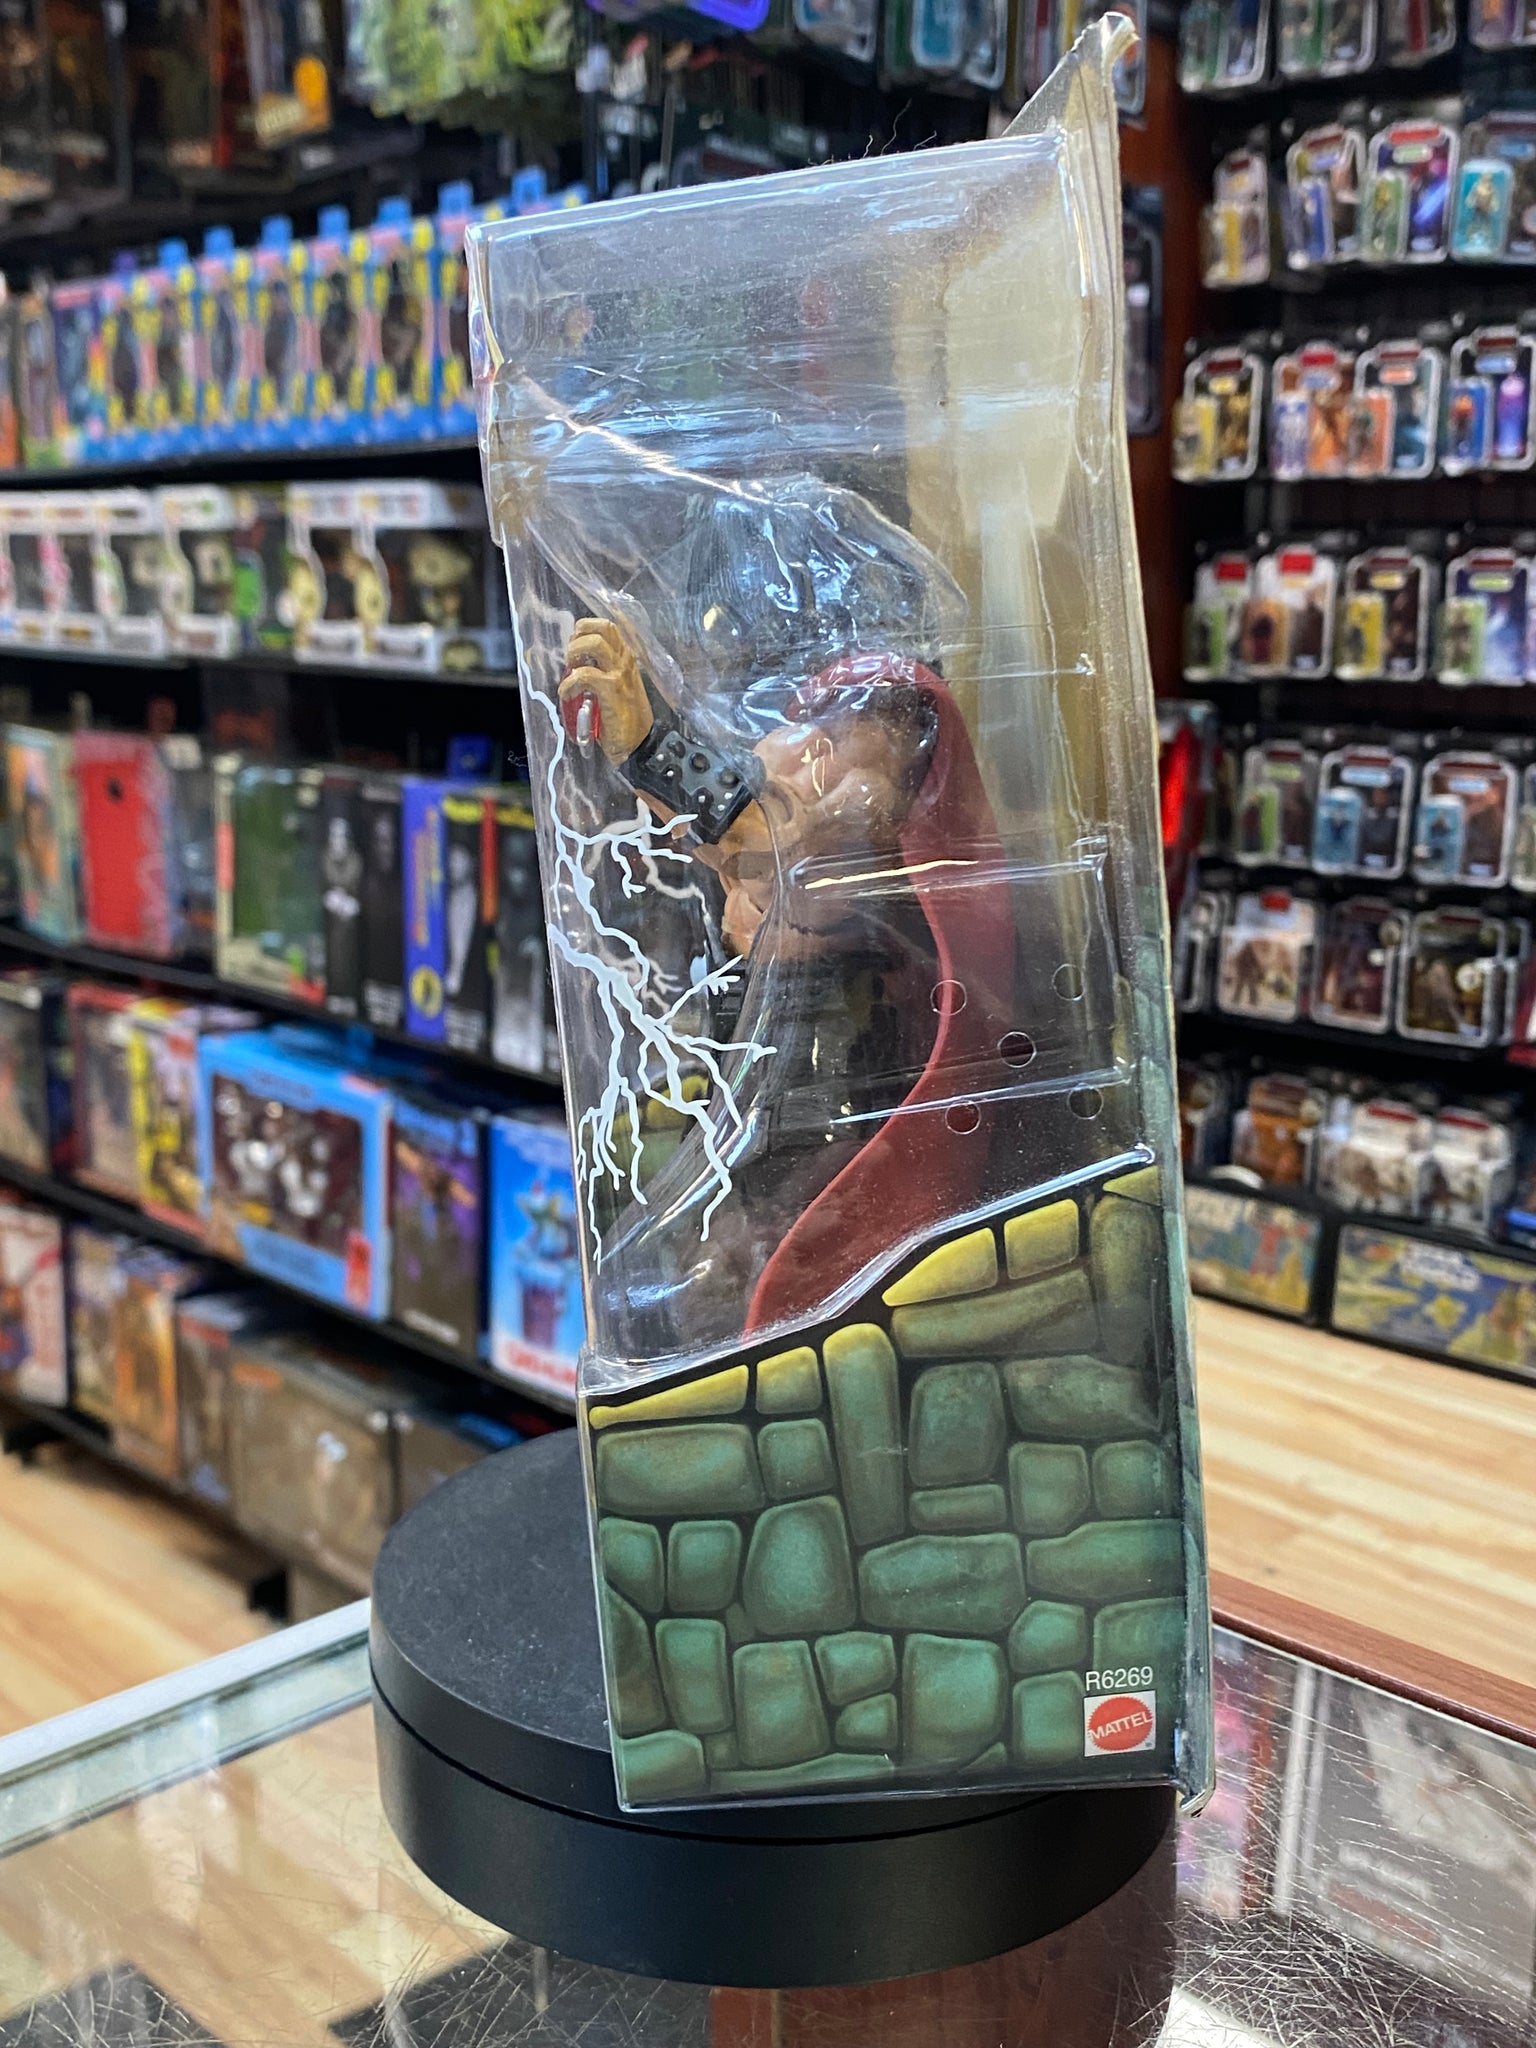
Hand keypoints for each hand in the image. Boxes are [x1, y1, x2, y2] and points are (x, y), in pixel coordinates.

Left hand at [559, 618, 652, 764]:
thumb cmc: (626, 718)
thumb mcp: (618, 687)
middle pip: (604, 626)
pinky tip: (566, 694)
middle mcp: (625, 660)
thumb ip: (604, 672)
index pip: (610, 626)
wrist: (640, 743)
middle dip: (580, 634)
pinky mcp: (611, 690)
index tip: (575, 642)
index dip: (588, 626)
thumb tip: (578, 665)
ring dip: (575, 652)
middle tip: (572, 655)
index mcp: (626, 658)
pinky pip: (584, 675)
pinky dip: (569, 683)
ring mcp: (620, 673)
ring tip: (569, 670)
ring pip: (594, 643)